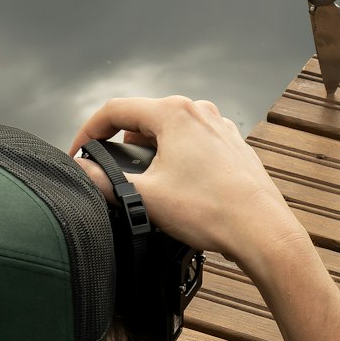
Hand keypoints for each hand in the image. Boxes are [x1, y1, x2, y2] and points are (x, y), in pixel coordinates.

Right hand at [69, 95, 304, 261]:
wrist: (261, 230)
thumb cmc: (211, 210)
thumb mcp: (145, 197)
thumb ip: (104, 182)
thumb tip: (81, 173)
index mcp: (174, 113)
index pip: (115, 110)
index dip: (88, 131)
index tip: (78, 152)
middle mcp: (198, 112)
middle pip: (143, 119)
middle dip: (120, 145)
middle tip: (108, 173)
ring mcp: (219, 127)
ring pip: (169, 132)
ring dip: (150, 153)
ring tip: (145, 185)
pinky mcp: (232, 146)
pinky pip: (193, 144)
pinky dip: (176, 159)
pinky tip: (178, 188)